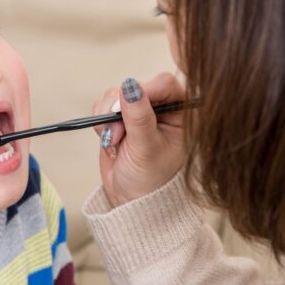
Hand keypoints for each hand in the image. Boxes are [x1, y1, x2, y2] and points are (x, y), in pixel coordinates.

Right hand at [91, 73, 186, 207]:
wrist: (131, 200)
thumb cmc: (150, 181)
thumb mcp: (146, 149)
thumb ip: (139, 118)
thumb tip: (129, 86)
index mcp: (182, 114)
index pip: (165, 85)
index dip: (145, 90)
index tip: (127, 103)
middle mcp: (163, 108)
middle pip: (136, 86)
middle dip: (120, 108)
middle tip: (117, 133)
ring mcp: (141, 111)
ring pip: (116, 94)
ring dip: (109, 117)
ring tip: (116, 142)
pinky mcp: (121, 116)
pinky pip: (104, 104)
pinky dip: (102, 120)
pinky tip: (111, 140)